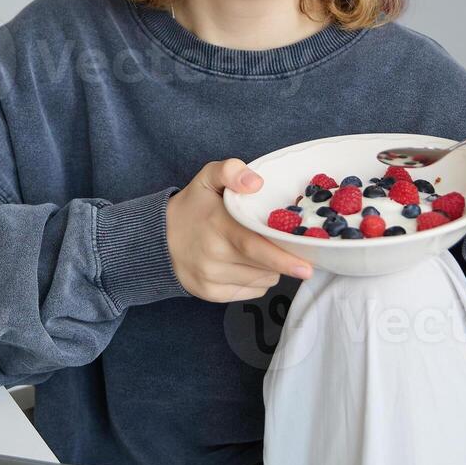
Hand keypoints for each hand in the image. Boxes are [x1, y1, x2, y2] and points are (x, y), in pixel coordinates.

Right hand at [166, 159, 313, 301]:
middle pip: (264, 266)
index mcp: (217, 226)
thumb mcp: (208, 177)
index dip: (282, 258)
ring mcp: (210, 279)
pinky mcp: (210, 294)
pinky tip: (247, 264)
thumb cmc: (193, 206)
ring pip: (262, 280)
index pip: (254, 247)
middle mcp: (213, 257)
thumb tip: (256, 182)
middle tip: (287, 244)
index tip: (306, 266)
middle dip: (282, 258)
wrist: (158, 238)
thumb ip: (230, 170)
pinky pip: (251, 292)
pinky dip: (257, 280)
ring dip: (270, 268)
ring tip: (258, 250)